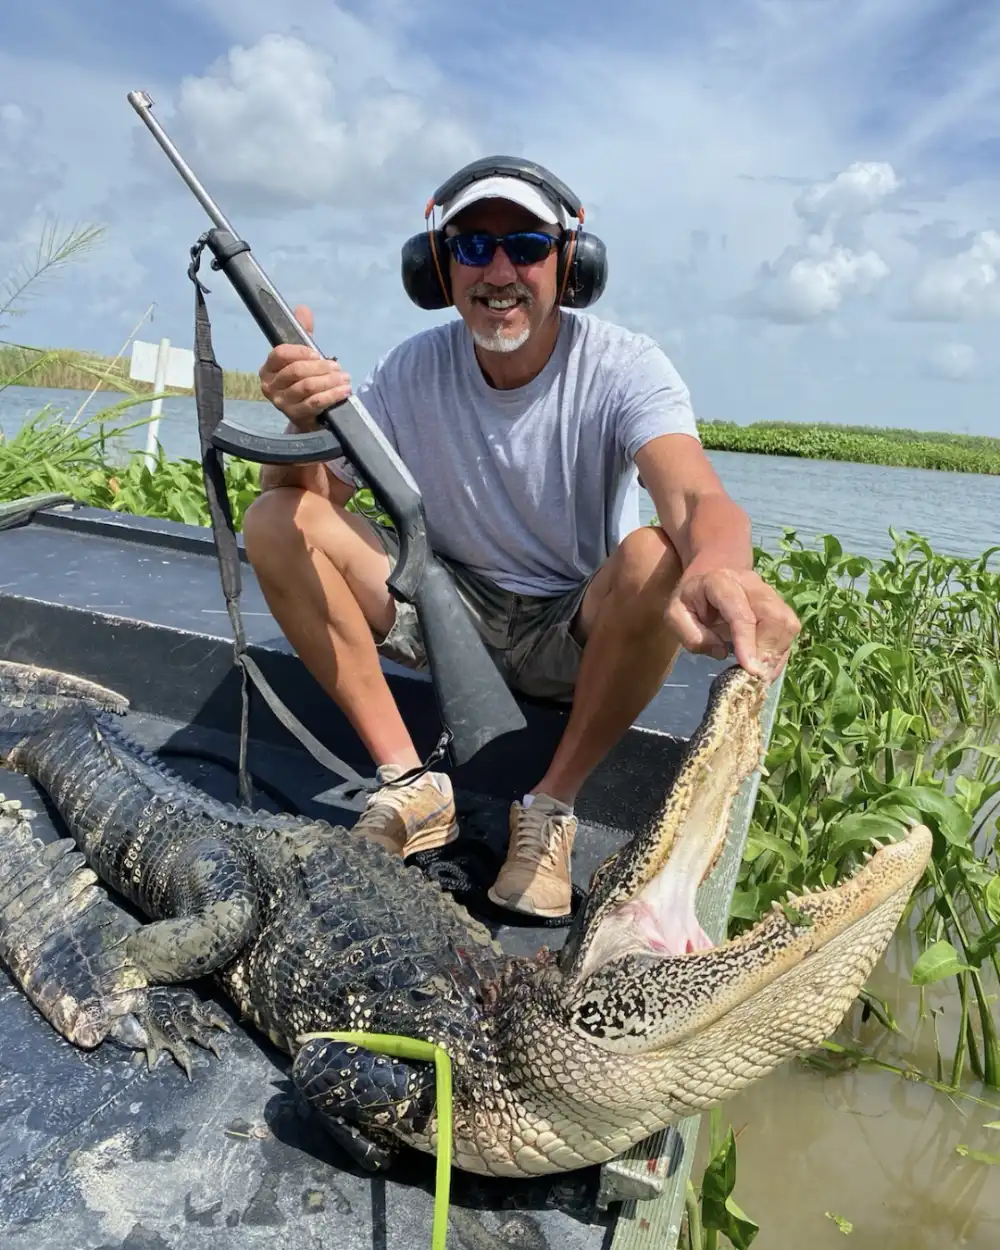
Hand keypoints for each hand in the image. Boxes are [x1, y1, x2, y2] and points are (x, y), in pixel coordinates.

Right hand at [258, 305, 350, 429]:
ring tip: (345, 378)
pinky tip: (344, 391)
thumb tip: (303, 309)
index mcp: (268, 369)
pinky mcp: (295, 416)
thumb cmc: (303, 381)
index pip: (280, 354)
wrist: (308, 415)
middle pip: (296, 371)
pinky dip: (332, 395)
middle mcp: (270, 386)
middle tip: (338, 369)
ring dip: (329, 381)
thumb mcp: (303, 356)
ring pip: (307, 387)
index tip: (317, 354)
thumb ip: (303, 334)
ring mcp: (281, 403)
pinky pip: (315, 402)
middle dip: (320, 368)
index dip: (300, 352)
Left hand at [667, 567, 800, 678]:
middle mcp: (751, 583)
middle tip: (751, 676)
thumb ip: (690, 635)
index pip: (741, 612)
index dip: (747, 641)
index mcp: (721, 582)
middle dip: (765, 651)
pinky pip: (789, 631)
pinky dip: (779, 654)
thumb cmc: (690, 600)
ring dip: (775, 654)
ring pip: (786, 624)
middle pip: (772, 617)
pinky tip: (765, 668)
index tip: (749, 669)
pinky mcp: (780, 605)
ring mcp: (769, 593)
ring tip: (758, 674)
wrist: (710, 577)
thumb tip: (722, 652)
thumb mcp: (674, 615)